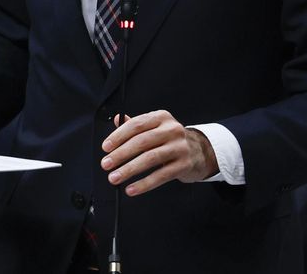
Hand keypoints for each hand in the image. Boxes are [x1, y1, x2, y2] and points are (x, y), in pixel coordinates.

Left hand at [100, 110, 217, 195]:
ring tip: (115, 177)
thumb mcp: (156, 127)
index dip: (119, 136)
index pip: (137, 125)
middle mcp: (172, 130)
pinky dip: (144, 184)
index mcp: (161, 118)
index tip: (106, 147)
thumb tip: (116, 120)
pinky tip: (132, 189)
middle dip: (121, 154)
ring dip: (129, 170)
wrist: (200, 152)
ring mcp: (179, 147)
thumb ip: (137, 125)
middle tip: (106, 164)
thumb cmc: (171, 140)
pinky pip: (161, 176)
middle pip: (142, 142)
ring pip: (150, 159)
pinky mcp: (184, 165)